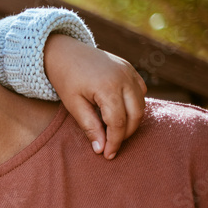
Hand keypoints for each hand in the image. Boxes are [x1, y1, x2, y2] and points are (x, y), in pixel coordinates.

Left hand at [44, 34, 146, 159]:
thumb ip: (89, 126)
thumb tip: (100, 149)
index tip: (108, 155)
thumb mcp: (73, 105)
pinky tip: (120, 113)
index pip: (118, 122)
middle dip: (125, 134)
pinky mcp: (131, 68)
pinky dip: (134, 105)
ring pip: (141, 104)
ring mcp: (130, 71)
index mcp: (108, 87)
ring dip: (132, 121)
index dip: (114, 141)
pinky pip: (140, 92)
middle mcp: (124, 78)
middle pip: (135, 115)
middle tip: (111, 146)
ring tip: (115, 132)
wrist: (65, 52)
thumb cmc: (65, 79)